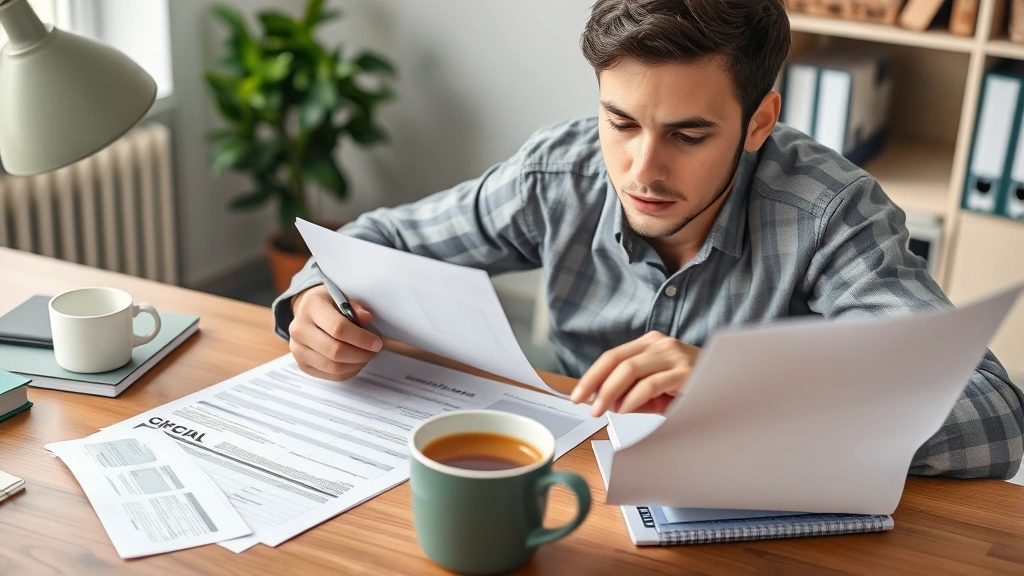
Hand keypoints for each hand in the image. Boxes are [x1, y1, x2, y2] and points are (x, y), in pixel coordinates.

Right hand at [288, 285, 382, 380]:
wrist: (307, 312)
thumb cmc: (328, 304)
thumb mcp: (341, 296)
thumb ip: (354, 307)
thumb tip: (367, 318)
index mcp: (311, 307)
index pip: (338, 328)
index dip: (361, 338)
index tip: (377, 342)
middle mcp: (299, 329)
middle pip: (335, 351)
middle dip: (361, 354)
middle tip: (374, 351)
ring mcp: (298, 349)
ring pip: (333, 367)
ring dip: (356, 365)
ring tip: (366, 356)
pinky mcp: (302, 364)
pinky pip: (330, 376)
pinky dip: (348, 372)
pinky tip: (355, 363)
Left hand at [570, 331, 698, 416]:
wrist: (731, 386)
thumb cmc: (693, 388)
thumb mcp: (657, 390)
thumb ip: (633, 393)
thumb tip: (605, 402)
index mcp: (651, 344)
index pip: (612, 356)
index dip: (591, 375)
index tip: (577, 394)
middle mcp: (661, 344)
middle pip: (616, 360)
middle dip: (594, 383)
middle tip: (582, 402)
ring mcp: (673, 355)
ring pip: (629, 369)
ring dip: (609, 392)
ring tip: (600, 410)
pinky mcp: (685, 372)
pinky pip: (649, 384)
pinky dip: (632, 399)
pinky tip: (624, 410)